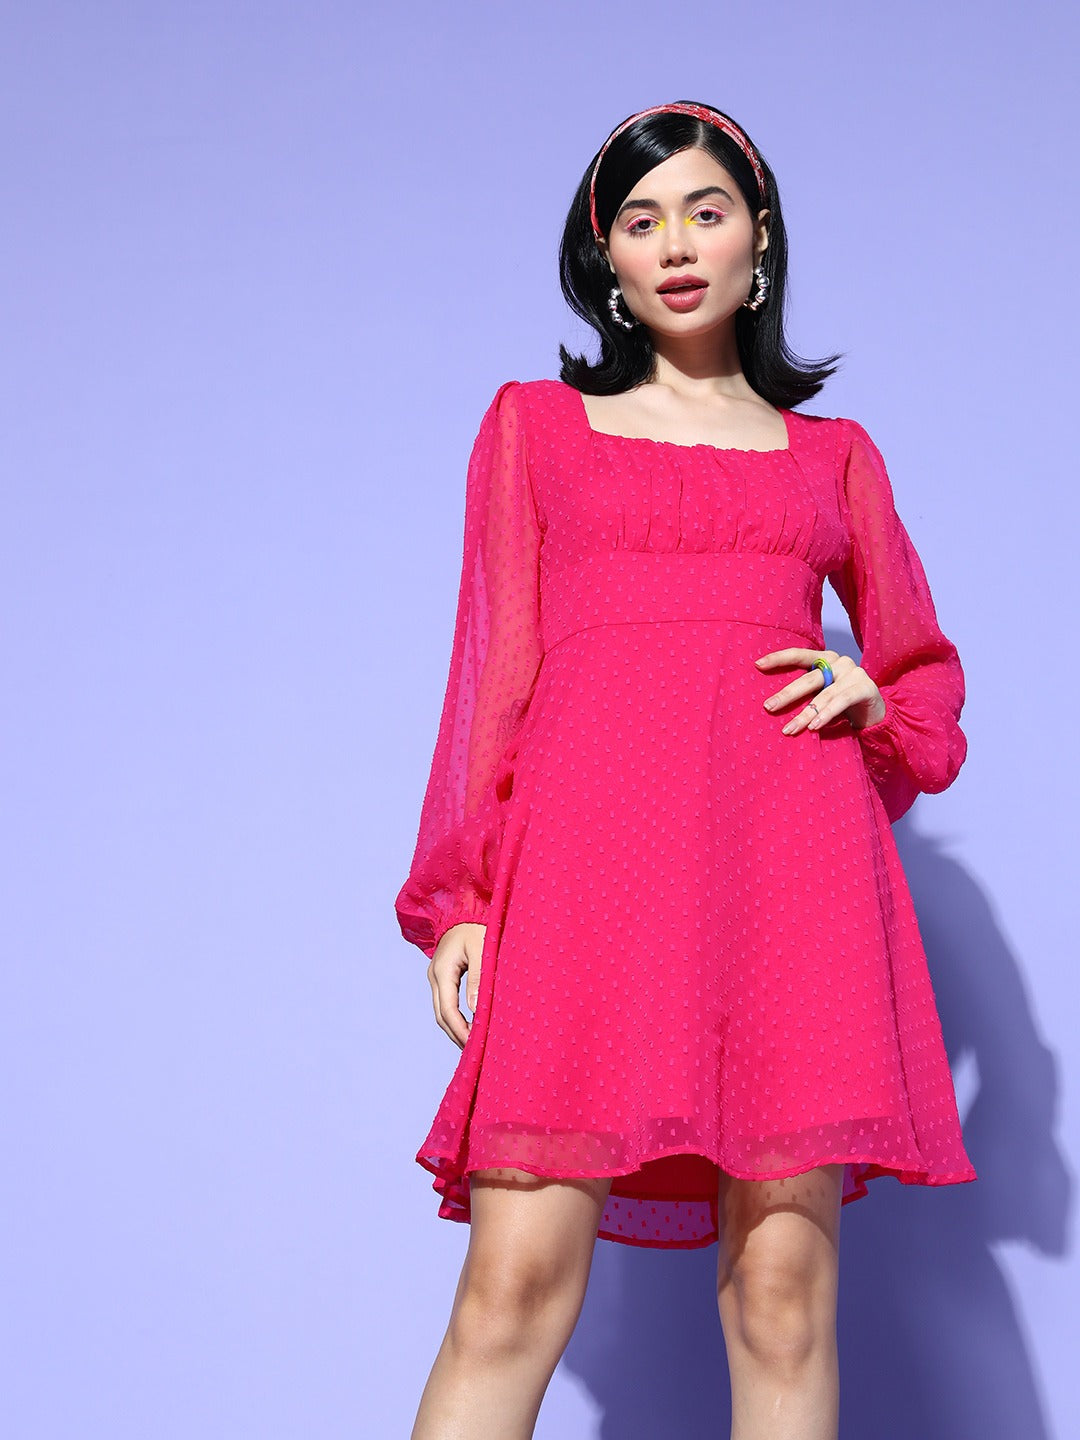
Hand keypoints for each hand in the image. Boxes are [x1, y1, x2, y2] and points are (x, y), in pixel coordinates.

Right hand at [428, 922, 486, 1047]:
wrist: (464, 909)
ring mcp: (436, 977)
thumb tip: (476, 1010)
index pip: (448, 1010)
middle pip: (441, 1015)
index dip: (460, 1030)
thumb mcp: (482, 949)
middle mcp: (435, 976)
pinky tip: (469, 1026)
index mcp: (443, 971)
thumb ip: (479, 977)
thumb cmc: (477, 927)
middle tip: (475, 1052)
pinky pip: (446, 1003)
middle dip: (456, 1035)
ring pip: (442, 1011)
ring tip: (473, 1044)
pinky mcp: (442, 977)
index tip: (474, 1044)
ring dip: (455, 1029)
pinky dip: (455, 1018)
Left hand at [755, 647, 886, 734]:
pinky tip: (814, 726)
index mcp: (825, 658)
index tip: (758, 664)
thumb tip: (770, 704)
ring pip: (824, 694)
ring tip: (789, 728)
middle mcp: (839, 661)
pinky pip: (841, 701)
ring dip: (805, 714)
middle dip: (787, 694)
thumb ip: (805, 691)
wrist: (875, 712)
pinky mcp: (866, 688)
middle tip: (769, 707)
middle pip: (808, 678)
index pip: (799, 654)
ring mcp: (854, 673)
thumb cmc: (841, 702)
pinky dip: (826, 714)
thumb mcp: (821, 692)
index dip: (779, 658)